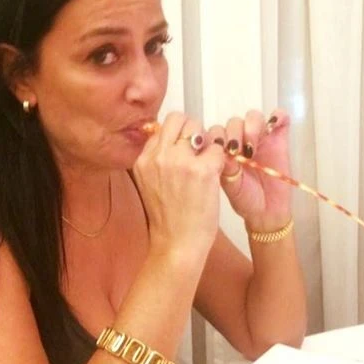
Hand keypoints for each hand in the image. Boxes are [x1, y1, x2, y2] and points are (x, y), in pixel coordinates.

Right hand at [133, 112, 224, 261]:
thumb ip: (156, 161)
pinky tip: (216, 176)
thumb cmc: (168, 219)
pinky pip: (217, 149)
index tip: (184, 151)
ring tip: (207, 164)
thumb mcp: (149, 184)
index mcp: (143, 160)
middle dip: (192, 131)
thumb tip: (169, 139)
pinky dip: (220, 160)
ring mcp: (180, 162)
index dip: (177, 136)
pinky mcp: (202, 171)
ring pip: (198, 128)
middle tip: (199, 152)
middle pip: (179, 119)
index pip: (161, 127)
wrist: (176, 244)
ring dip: (206, 142)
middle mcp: (159, 156)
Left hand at [207, 109, 292, 231]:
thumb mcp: (229, 184)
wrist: (266, 211)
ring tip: (253, 148)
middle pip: (234, 122)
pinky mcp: (278, 138)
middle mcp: (241, 140)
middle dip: (235, 134)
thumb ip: (225, 164)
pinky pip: (279, 117)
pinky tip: (275, 126)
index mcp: (224, 149)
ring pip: (253, 117)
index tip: (224, 153)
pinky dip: (278, 116)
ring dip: (252, 127)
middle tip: (238, 152)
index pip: (217, 130)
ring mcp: (260, 138)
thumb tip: (220, 147)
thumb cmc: (245, 199)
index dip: (219, 138)